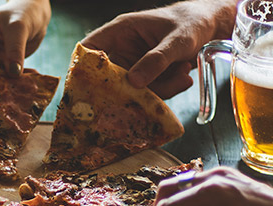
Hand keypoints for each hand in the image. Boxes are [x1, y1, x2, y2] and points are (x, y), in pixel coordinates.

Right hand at [81, 0, 236, 98]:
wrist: (212, 29)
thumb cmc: (190, 23)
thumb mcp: (177, 39)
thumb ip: (157, 59)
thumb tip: (134, 82)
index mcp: (119, 32)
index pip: (89, 49)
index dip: (82, 66)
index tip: (88, 85)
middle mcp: (122, 51)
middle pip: (109, 78)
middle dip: (127, 90)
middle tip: (148, 93)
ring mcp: (133, 67)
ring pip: (131, 90)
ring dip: (157, 89)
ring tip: (182, 73)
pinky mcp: (146, 79)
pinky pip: (147, 94)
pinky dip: (166, 90)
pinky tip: (183, 77)